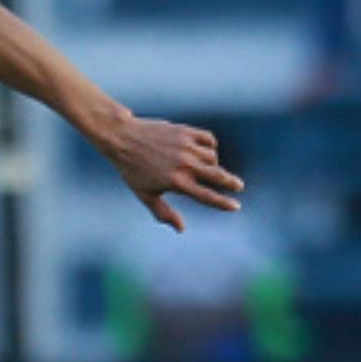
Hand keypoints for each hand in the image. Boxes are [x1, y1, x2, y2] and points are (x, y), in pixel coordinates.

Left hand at [97, 117, 244, 231]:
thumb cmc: (132, 169)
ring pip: (212, 157)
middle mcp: (184, 165)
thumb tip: (181, 229)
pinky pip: (208, 139)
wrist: (122, 138)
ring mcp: (186, 147)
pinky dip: (210, 145)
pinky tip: (204, 150)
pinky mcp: (185, 131)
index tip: (236, 206)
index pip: (207, 196)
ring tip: (204, 166)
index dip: (224, 203)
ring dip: (212, 163)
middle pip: (218, 176)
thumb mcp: (145, 194)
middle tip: (238, 186)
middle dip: (232, 183)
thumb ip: (163, 212)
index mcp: (176, 183)